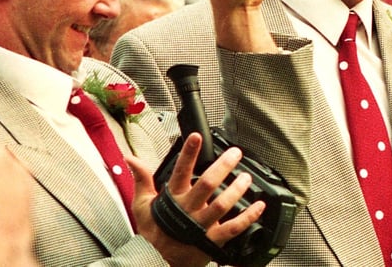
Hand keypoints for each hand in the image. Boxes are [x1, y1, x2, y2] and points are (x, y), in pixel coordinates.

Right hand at [127, 132, 264, 266]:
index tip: (198, 136)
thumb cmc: (154, 231)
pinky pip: (235, 227)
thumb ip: (142, 178)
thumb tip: (131, 159)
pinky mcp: (213, 239)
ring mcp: (202, 225)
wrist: (159, 261)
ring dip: (237, 189)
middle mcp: (188, 210)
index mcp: (173, 198)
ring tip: (246, 177)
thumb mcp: (141, 204)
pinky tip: (260, 205)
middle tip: (235, 153)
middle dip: (223, 166)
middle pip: (208, 184)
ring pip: (223, 204)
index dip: (189, 153)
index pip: (180, 170)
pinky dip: (250, 216)